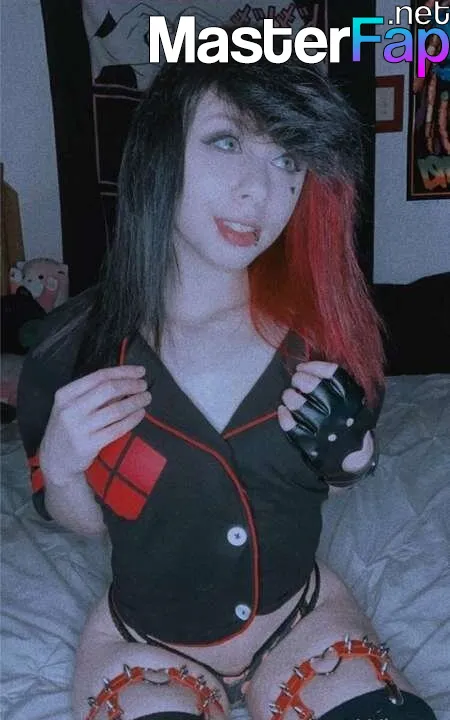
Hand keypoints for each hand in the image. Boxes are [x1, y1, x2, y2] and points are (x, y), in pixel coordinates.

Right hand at [40, 365, 150, 485]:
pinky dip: (132, 419)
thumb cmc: (68, 429)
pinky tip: (140, 413)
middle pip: (108, 389)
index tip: (140, 371)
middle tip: (144, 385)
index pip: (99, 376)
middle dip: (131, 385)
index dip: (123, 371)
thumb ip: (95, 394)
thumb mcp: (72, 407)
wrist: (56, 461)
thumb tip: (127, 380)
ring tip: (146, 398)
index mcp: (65, 395)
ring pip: (116, 409)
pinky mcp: (89, 445)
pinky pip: (118, 428)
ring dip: (135, 401)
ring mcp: (79, 428)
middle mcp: (70, 410)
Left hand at [278, 361, 380, 481]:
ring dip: (289, 395)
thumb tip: (306, 367)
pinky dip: (283, 415)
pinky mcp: (311, 444)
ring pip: (298, 404)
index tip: (302, 367)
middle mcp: (339, 413)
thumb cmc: (347, 419)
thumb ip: (336, 382)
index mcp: (352, 399)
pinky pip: (290, 426)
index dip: (313, 366)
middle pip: (312, 386)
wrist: (353, 454)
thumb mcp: (352, 399)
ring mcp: (324, 430)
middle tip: (296, 381)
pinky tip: (283, 410)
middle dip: (299, 379)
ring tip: (289, 395)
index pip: (332, 373)